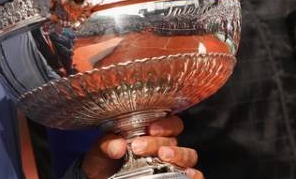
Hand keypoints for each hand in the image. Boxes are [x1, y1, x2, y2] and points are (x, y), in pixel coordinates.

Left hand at [81, 115, 201, 178]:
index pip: (170, 123)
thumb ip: (107, 145)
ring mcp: (171, 165)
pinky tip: (187, 174)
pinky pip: (194, 176)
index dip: (165, 124)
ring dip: (178, 155)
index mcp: (153, 133)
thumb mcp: (101, 151)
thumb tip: (118, 146)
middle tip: (140, 147)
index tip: (150, 128)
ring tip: (163, 157)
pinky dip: (195, 175)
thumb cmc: (105, 162)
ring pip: (188, 156)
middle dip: (158, 142)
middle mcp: (166, 147)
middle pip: (175, 140)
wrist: (101, 178)